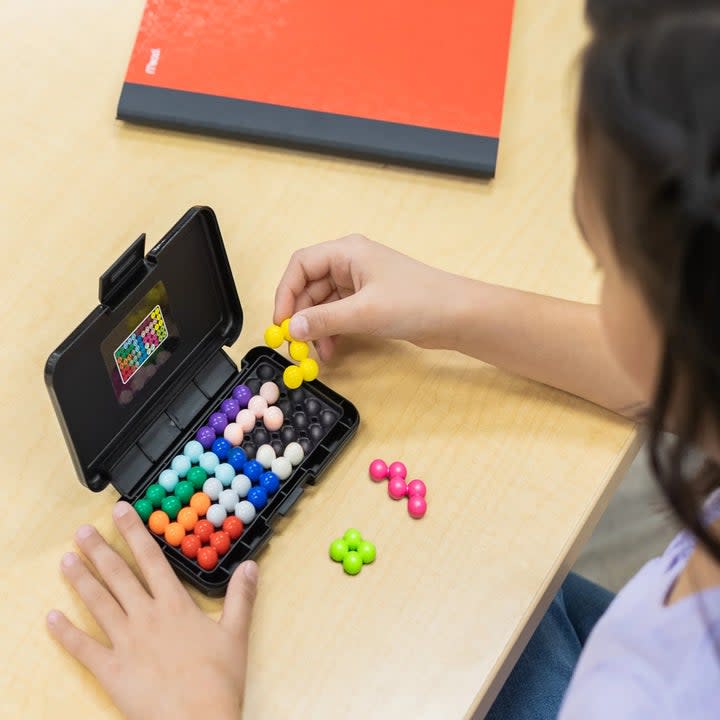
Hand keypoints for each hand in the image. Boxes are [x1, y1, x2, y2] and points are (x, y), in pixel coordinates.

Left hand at [47, 501, 256, 718]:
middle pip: (119, 576)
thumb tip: (251, 566)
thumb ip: (240, 597)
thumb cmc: (218, 679)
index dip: (135, 533)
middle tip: (82, 532)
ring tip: (66, 561)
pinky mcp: (111, 670)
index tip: (119, 512)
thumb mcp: (235, 634)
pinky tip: (52, 618)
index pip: (151, 559)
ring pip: (99, 604)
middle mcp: (146, 616)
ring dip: (81, 581)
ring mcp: (125, 642)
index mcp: (174, 605)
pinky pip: (84, 648)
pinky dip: (66, 633)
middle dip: (99, 551)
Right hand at [274, 234, 458, 359]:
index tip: (281, 322)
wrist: (457, 316)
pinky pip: (338, 315)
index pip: (301, 265)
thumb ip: (324, 320)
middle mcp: (350, 264)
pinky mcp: (369, 302)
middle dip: (301, 316)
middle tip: (295, 343)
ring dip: (316, 328)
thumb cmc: (418, 301)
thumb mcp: (364, 312)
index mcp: (347, 252)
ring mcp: (360, 283)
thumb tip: (292, 328)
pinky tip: (331, 350)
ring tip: (316, 353)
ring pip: (323, 304)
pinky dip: (331, 332)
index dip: (286, 293)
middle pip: (309, 287)